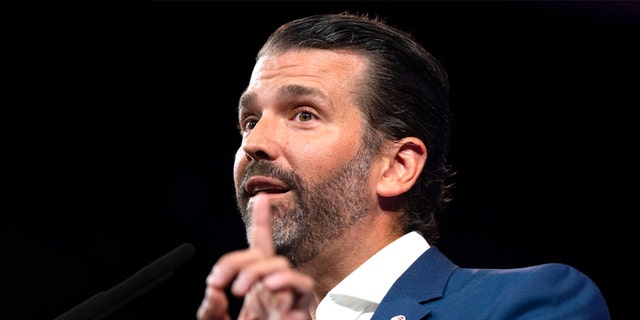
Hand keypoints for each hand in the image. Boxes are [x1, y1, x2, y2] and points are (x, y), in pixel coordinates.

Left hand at [196, 195, 313, 319]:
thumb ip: (211, 310)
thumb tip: (215, 291)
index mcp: (254, 292)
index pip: (259, 252)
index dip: (262, 223)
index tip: (260, 200)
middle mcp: (272, 292)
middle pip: (262, 254)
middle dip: (237, 262)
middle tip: (220, 283)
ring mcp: (287, 300)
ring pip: (281, 263)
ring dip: (257, 271)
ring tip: (239, 289)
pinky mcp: (300, 311)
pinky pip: (304, 286)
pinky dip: (287, 280)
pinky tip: (270, 286)